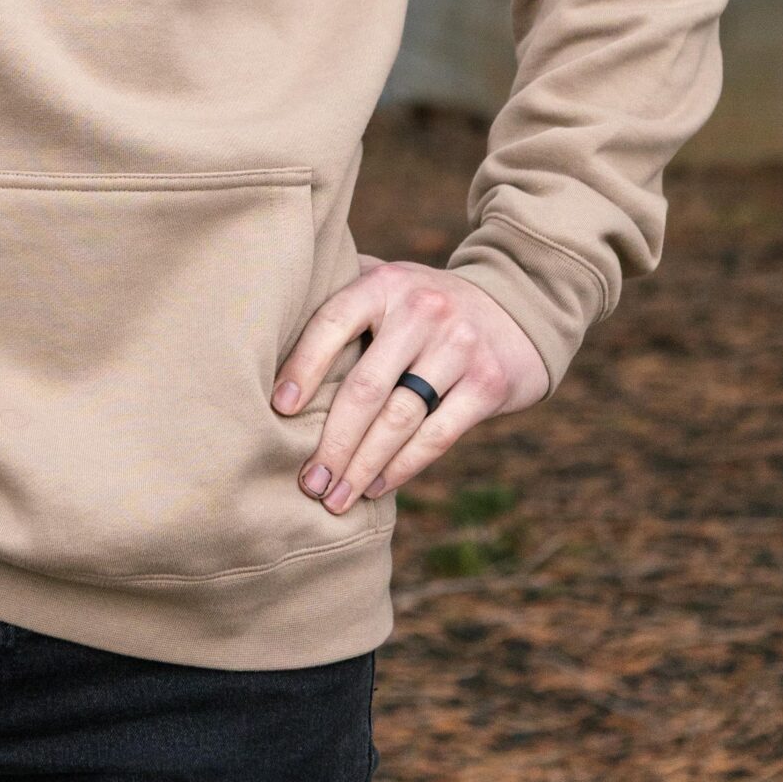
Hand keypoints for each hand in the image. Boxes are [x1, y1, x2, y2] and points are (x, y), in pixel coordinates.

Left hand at [271, 254, 549, 511]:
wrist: (516, 308)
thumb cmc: (424, 306)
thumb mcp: (387, 286)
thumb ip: (340, 302)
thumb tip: (266, 344)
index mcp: (384, 283)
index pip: (332, 324)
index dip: (302, 368)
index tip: (278, 410)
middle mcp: (423, 311)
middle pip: (365, 387)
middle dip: (332, 442)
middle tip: (307, 481)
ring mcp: (460, 346)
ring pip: (399, 419)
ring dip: (362, 467)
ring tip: (334, 498)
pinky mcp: (488, 384)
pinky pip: (437, 436)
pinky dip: (402, 468)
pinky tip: (376, 487)